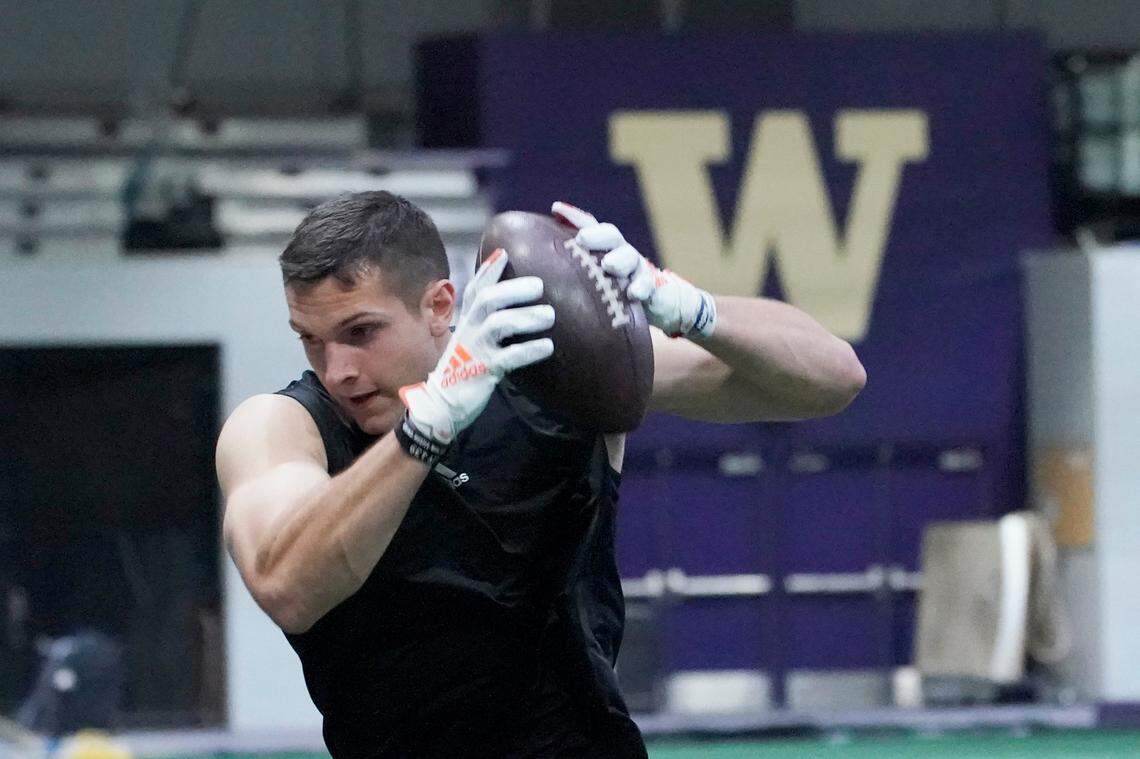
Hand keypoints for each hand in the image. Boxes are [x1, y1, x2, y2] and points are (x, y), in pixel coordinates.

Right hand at [398, 249, 553, 449]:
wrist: (441, 404)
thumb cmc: (463, 369)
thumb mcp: (470, 341)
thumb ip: (485, 322)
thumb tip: (511, 305)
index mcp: (466, 321)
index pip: (475, 289)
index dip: (488, 270)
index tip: (505, 253)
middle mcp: (469, 331)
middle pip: (488, 301)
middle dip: (514, 289)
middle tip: (539, 285)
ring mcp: (475, 350)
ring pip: (499, 324)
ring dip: (526, 317)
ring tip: (549, 316)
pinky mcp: (483, 371)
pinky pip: (509, 357)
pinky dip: (530, 350)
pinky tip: (547, 346)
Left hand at [552, 201, 715, 338]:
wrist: (658, 304)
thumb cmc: (615, 292)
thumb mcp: (592, 280)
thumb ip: (573, 270)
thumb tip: (537, 263)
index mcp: (603, 248)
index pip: (588, 226)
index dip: (573, 216)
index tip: (556, 209)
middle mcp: (619, 252)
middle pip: (611, 235)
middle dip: (596, 236)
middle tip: (582, 240)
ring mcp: (636, 267)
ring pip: (629, 257)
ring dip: (619, 260)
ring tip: (609, 265)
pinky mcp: (651, 285)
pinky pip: (647, 284)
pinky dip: (640, 287)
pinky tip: (633, 293)